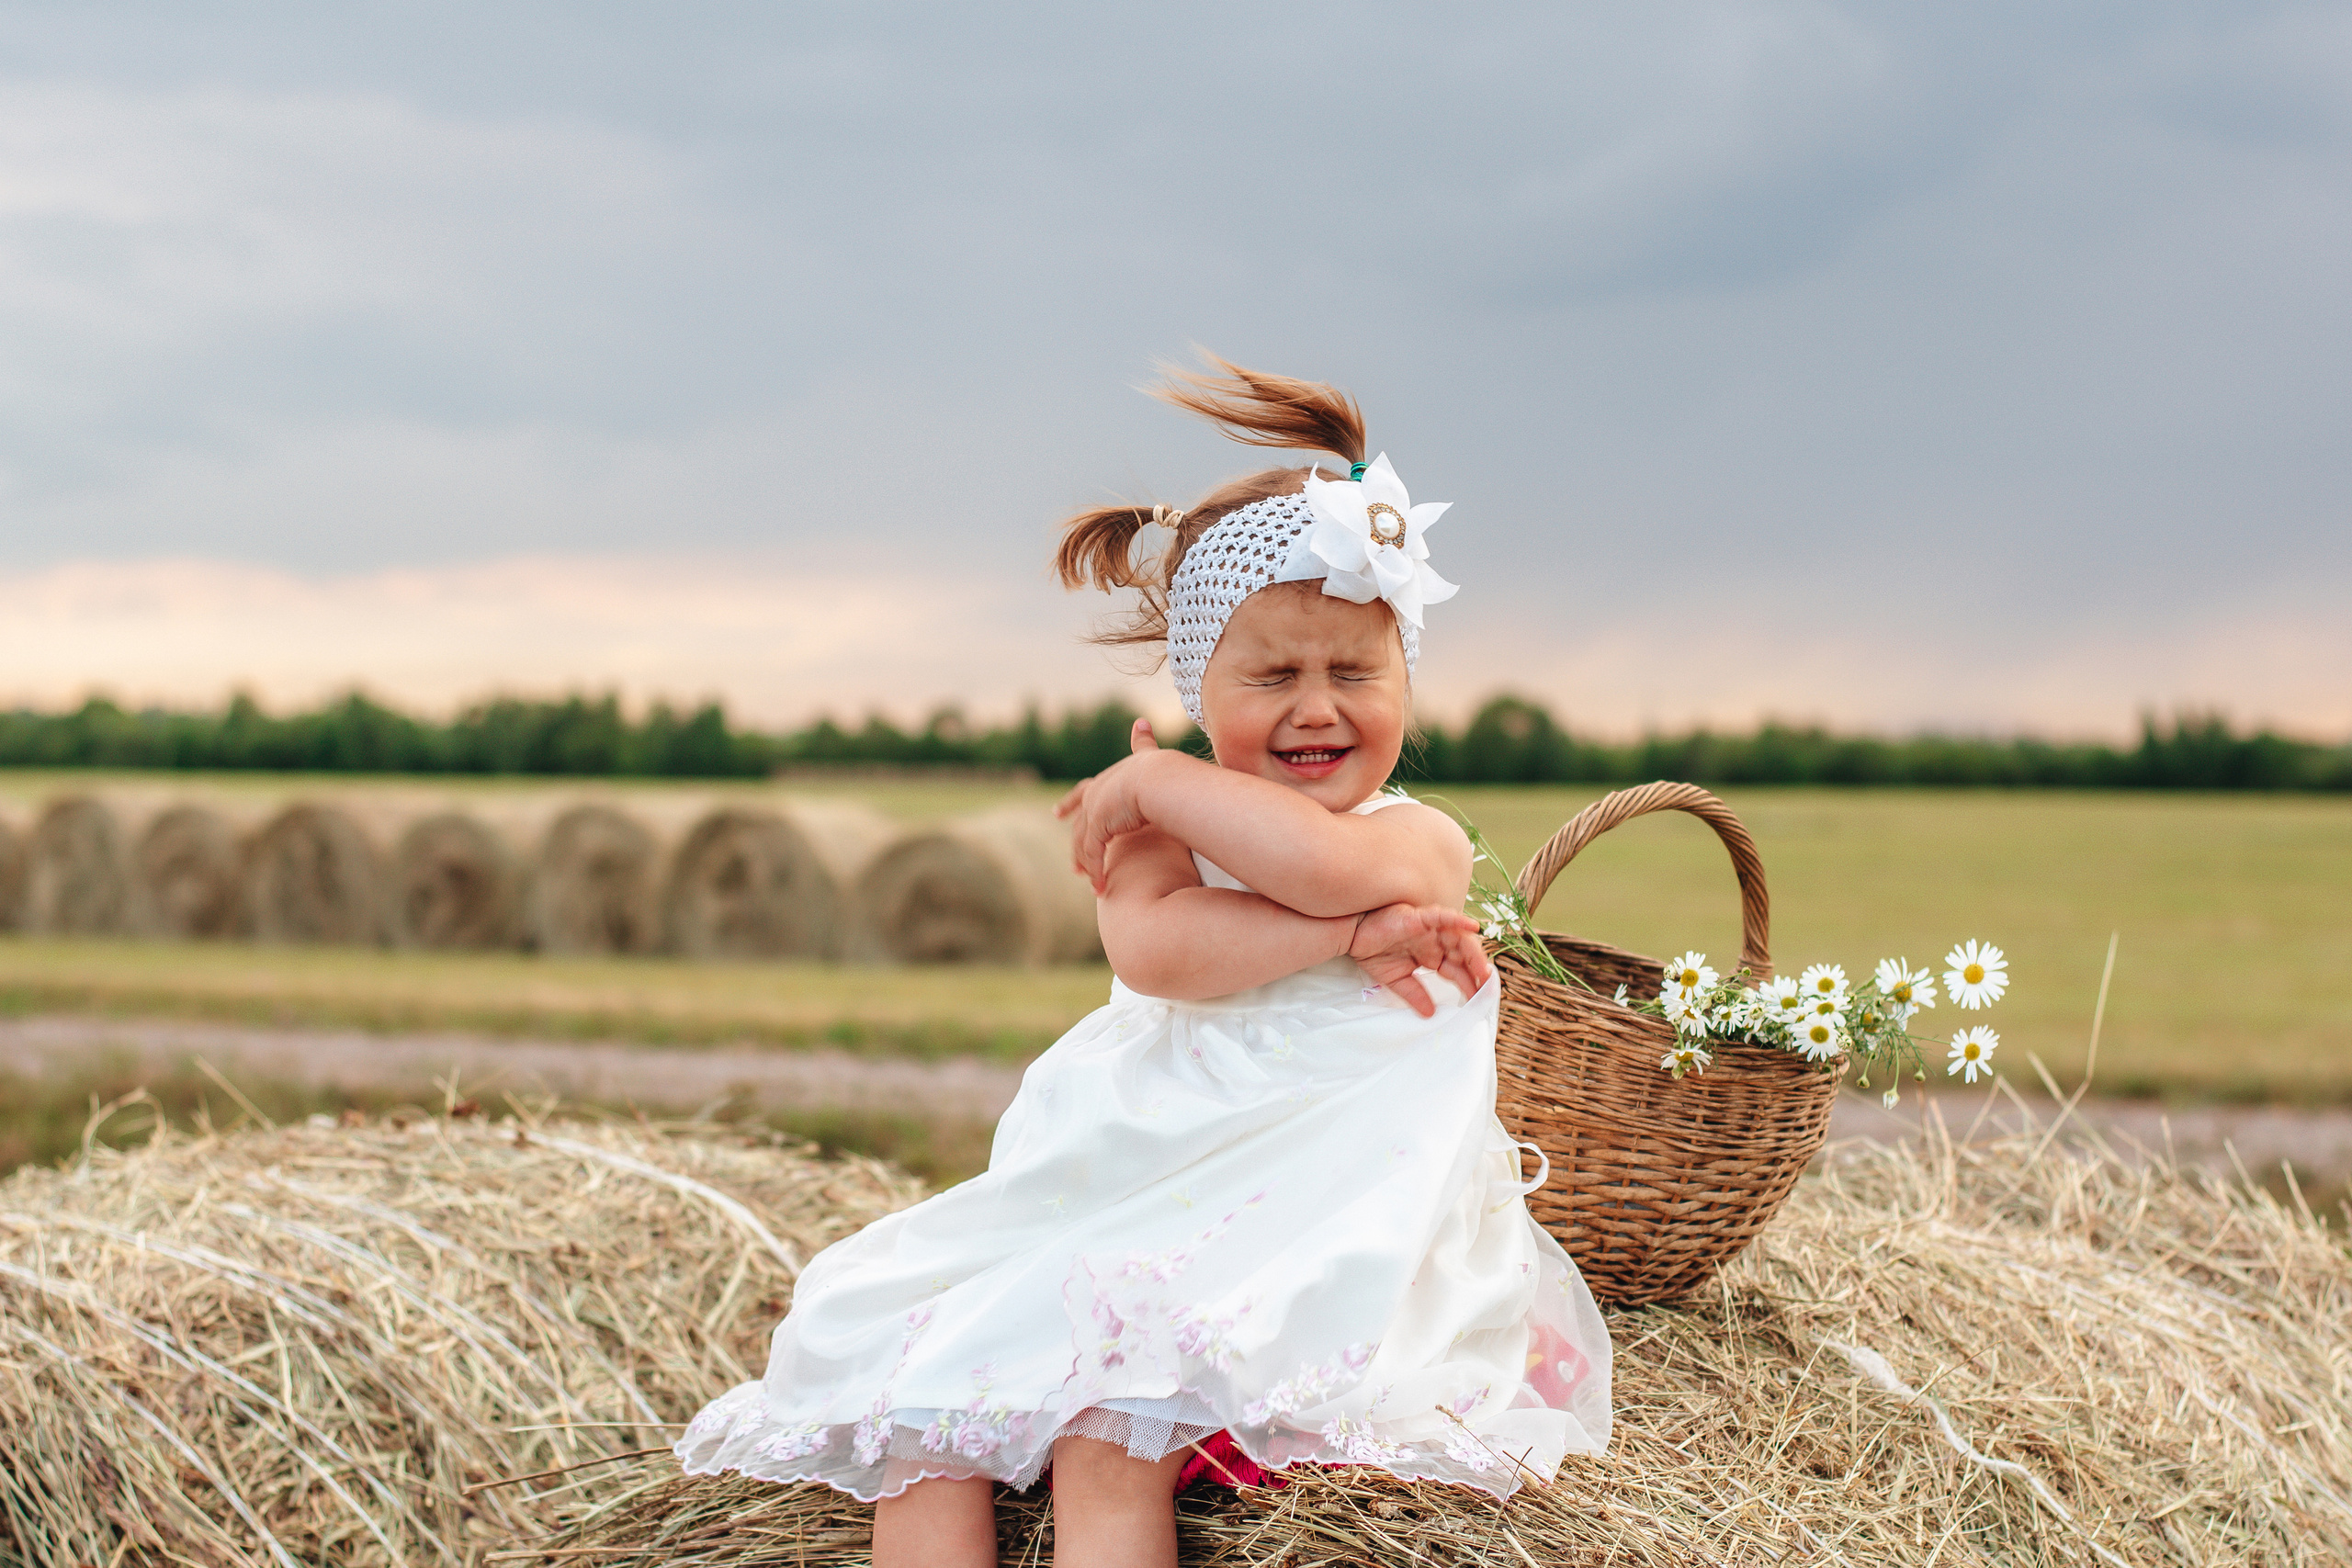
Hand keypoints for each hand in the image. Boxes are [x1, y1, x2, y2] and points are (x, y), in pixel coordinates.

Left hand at [1054, 718, 1162, 892]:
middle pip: (1079, 823)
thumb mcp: (1150, 757)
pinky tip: (1101, 888)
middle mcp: (1095, 795)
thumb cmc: (1163, 769)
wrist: (1160, 779)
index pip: (1085, 792)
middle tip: (1074, 866)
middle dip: (1075, 844)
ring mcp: (1094, 812)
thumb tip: (1141, 720)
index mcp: (1107, 780)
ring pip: (1084, 844)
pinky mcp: (1098, 829)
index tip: (1057, 814)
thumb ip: (1143, 742)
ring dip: (1088, 866)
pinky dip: (1096, 873)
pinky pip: (1093, 856)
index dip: (1071, 803)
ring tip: (1092, 884)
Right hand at [1346, 902, 1493, 1017]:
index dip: (1470, 983)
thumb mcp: (1397, 980)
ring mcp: (1430, 928)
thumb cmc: (1372, 950)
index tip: (1479, 1000)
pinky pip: (1443, 916)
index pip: (1458, 970)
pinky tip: (1472, 927)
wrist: (1351, 934)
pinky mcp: (1420, 917)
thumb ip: (1415, 994)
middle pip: (1464, 954)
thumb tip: (1429, 1014)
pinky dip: (1458, 920)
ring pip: (1459, 937)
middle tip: (1486, 988)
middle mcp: (1435, 940)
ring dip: (1474, 952)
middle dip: (1477, 971)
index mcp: (1432, 955)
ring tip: (1483, 970)